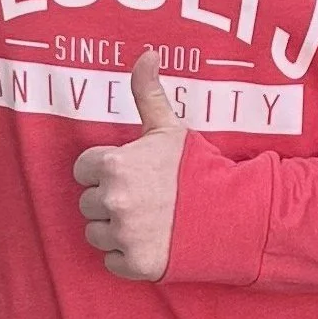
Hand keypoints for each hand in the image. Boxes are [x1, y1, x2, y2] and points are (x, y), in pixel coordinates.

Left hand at [73, 52, 183, 278]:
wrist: (234, 213)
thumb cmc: (199, 169)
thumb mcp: (170, 128)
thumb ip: (147, 93)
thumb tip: (145, 54)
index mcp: (114, 165)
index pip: (83, 170)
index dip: (104, 171)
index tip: (129, 174)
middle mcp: (114, 201)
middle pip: (88, 204)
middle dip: (110, 202)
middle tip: (143, 199)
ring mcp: (124, 235)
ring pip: (96, 234)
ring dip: (116, 231)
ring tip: (148, 221)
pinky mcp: (135, 264)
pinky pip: (112, 261)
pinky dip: (128, 256)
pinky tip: (153, 241)